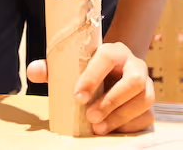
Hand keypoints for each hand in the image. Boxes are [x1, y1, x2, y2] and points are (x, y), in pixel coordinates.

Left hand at [26, 43, 154, 134]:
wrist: (114, 74)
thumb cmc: (89, 71)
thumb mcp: (71, 67)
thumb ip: (51, 69)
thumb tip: (33, 71)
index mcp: (114, 51)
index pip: (107, 57)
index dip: (93, 76)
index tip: (77, 96)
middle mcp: (135, 64)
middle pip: (134, 80)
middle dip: (112, 101)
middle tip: (90, 116)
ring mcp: (147, 84)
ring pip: (144, 99)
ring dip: (121, 116)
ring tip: (99, 128)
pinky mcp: (149, 103)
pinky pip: (148, 115)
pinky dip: (131, 125)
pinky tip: (113, 130)